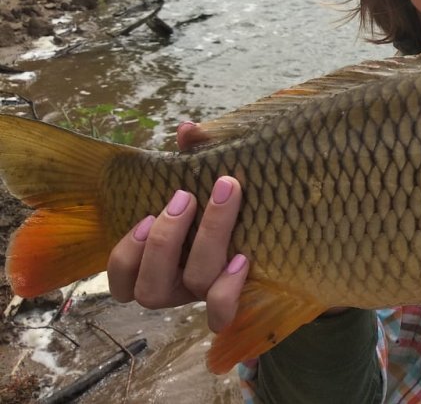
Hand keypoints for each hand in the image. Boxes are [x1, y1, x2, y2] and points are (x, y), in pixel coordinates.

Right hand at [107, 121, 248, 332]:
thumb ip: (192, 157)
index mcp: (156, 265)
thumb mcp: (203, 180)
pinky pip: (224, 312)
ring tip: (224, 196)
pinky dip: (228, 290)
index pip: (121, 281)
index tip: (147, 215)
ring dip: (205, 240)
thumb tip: (188, 129)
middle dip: (166, 239)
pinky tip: (242, 258)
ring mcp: (206, 295)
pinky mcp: (237, 299)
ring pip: (193, 286)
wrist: (277, 229)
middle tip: (186, 196)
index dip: (126, 255)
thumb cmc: (221, 203)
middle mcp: (176, 288)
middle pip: (153, 287)